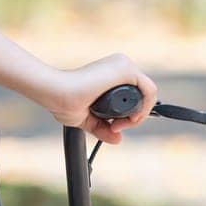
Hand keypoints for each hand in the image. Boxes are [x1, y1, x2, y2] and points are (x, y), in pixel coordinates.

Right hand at [40, 53, 157, 144]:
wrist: (56, 93)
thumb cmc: (65, 101)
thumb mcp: (88, 119)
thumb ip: (103, 128)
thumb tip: (118, 139)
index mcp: (111, 74)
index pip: (133, 95)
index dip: (129, 115)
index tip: (114, 126)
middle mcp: (119, 66)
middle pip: (142, 95)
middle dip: (134, 116)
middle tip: (116, 127)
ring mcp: (123, 65)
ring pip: (148, 93)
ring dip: (139, 115)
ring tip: (119, 125)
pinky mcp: (125, 69)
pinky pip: (149, 90)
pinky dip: (145, 108)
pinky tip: (130, 119)